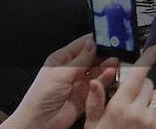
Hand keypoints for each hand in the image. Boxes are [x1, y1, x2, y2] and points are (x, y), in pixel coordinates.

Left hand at [1, 34, 117, 128]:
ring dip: (107, 64)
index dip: (96, 40)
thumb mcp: (60, 74)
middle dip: (104, 52)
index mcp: (61, 60)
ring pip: (98, 69)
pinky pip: (99, 83)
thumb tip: (93, 44)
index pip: (82, 44)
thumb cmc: (40, 99)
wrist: (40, 123)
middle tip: (116, 49)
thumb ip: (80, 59)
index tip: (109, 37)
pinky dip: (106, 77)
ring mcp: (79, 81)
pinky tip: (110, 73)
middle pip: (93, 56)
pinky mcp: (87, 94)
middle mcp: (72, 69)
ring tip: (114, 62)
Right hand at [86, 44, 155, 128]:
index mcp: (119, 106)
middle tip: (131, 99)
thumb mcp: (92, 125)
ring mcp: (152, 120)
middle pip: (148, 83)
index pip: (137, 76)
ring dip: (151, 100)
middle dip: (142, 87)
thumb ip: (95, 102)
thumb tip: (95, 80)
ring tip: (138, 114)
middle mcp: (137, 110)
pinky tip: (146, 124)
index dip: (147, 60)